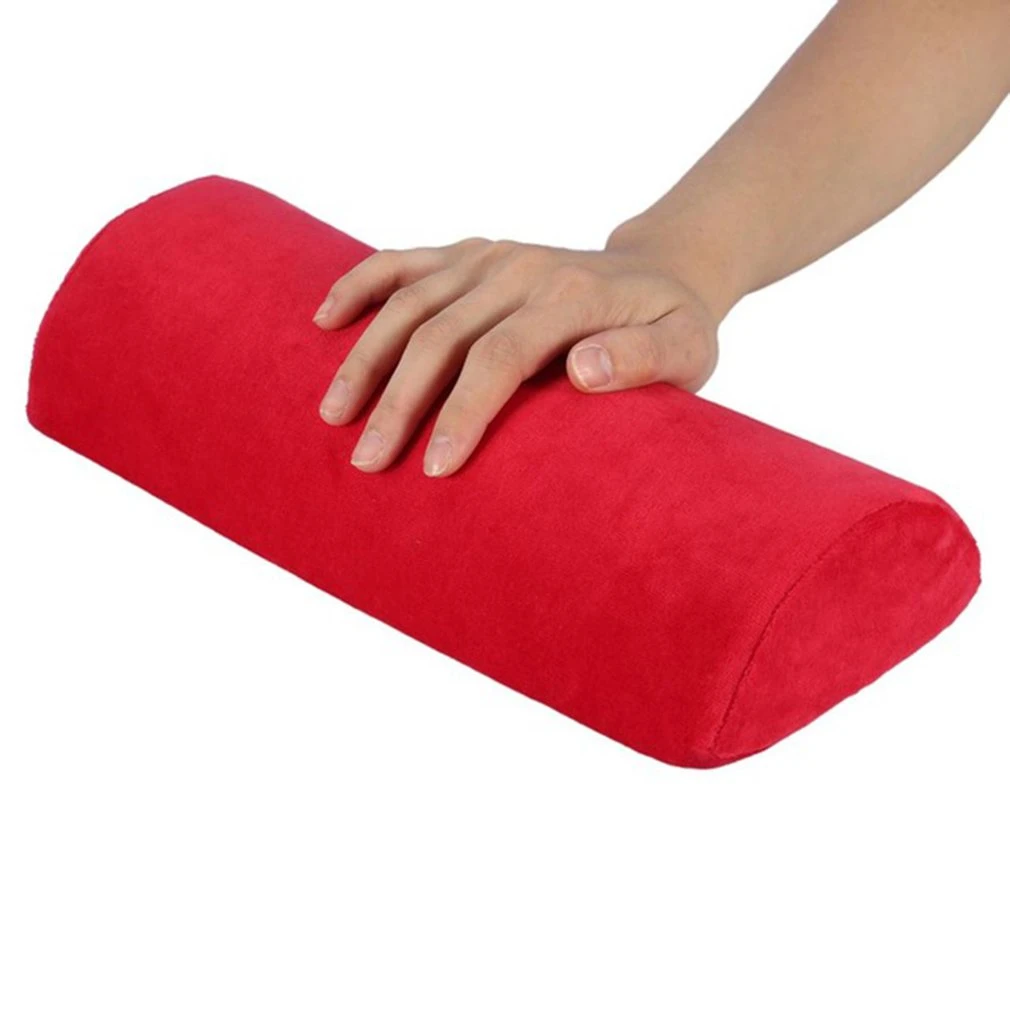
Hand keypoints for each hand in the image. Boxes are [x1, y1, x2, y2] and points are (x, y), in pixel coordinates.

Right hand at [314, 233, 719, 476]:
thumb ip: (644, 359)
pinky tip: (324, 320)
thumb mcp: (688, 350)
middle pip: (442, 333)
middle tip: (367, 462)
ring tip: (332, 416)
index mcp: (571, 296)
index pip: (502, 354)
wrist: (662, 270)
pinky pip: (403, 260)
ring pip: (410, 302)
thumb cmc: (673, 327)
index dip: (463, 410)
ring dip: (366, 357)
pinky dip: (359, 285)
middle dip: (399, 401)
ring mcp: (491, 257)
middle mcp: (522, 269)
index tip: (434, 468)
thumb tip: (581, 369)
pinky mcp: (470, 253)